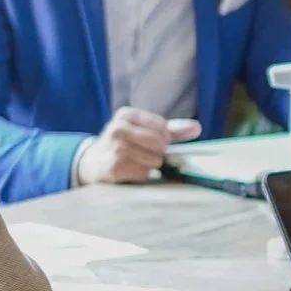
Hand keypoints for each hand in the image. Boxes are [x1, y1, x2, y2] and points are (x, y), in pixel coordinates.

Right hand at [78, 109, 200, 184]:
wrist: (93, 162)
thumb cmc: (124, 144)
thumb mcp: (144, 130)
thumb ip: (172, 129)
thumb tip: (197, 128)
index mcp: (127, 114)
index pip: (163, 127)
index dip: (163, 138)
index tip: (152, 142)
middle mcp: (119, 128)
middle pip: (160, 143)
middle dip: (157, 153)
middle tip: (144, 154)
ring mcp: (116, 147)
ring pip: (154, 160)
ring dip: (149, 166)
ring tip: (135, 162)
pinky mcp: (114, 166)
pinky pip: (144, 173)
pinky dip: (141, 175)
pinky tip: (129, 170)